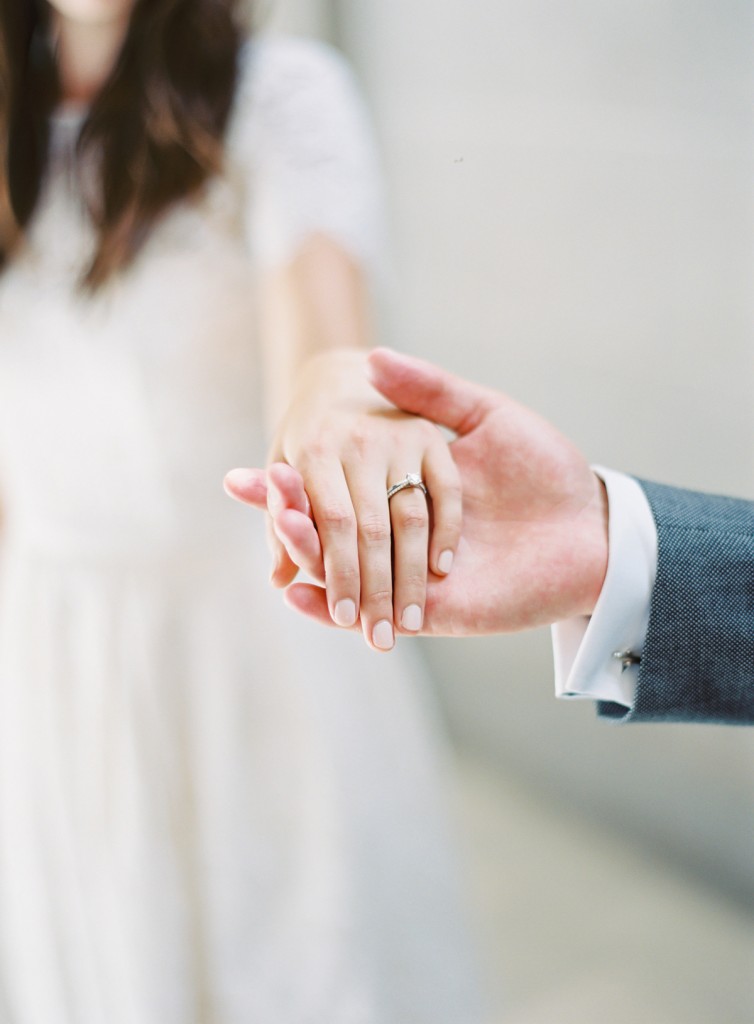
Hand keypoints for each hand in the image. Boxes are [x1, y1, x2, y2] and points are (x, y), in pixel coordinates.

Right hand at [226, 348, 608, 637]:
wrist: (593, 527)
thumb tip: (372, 359)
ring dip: (304, 550)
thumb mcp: (485, 416)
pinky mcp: (433, 611)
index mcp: (405, 487)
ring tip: (272, 525)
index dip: (293, 479)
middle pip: (328, 528)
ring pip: (343, 569)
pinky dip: (331, 606)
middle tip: (244, 487)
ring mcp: (413, 574)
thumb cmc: (546, 468)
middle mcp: (401, 532)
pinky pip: (373, 610)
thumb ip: (431, 391)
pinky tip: (296, 593)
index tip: (253, 465)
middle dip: (286, 510)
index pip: (334, 485)